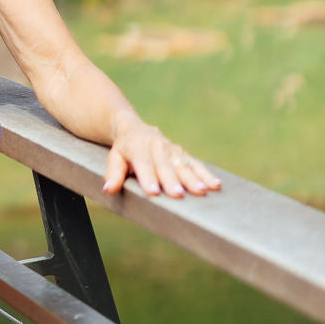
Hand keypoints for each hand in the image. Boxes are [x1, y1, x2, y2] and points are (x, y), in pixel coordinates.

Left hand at [103, 115, 220, 198]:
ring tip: (201, 191)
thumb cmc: (123, 150)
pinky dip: (206, 173)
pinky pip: (195, 163)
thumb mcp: (114, 158)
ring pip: (182, 164)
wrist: (133, 129)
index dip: (147, 177)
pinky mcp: (182, 153)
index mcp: (137, 147)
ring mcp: (171, 149)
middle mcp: (156, 146)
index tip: (153, 192)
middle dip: (171, 180)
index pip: (142, 163)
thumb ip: (113, 173)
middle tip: (178, 194)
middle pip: (164, 165)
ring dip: (193, 178)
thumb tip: (108, 189)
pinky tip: (216, 185)